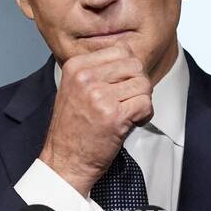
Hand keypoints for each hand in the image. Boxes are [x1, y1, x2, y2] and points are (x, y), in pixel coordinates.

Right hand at [39, 44, 153, 196]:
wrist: (65, 160)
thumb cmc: (73, 129)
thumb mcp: (75, 89)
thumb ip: (99, 70)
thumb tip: (131, 57)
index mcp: (76, 66)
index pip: (121, 50)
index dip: (128, 69)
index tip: (121, 85)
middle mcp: (86, 78)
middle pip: (135, 65)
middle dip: (138, 84)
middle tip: (128, 101)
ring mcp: (99, 96)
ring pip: (143, 84)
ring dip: (142, 101)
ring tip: (127, 113)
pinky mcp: (114, 116)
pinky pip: (145, 104)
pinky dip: (144, 115)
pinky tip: (131, 122)